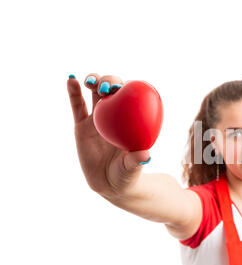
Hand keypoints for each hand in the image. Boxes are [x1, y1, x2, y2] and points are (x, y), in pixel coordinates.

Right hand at [67, 73, 150, 196]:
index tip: (124, 88)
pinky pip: (77, 106)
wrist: (109, 184)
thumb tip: (146, 156)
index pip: (132, 97)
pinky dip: (74, 92)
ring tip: (90, 81)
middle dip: (110, 81)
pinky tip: (71, 80)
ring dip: (93, 80)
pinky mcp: (82, 125)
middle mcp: (115, 114)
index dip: (129, 87)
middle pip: (112, 89)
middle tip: (108, 88)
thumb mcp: (132, 167)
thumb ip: (136, 160)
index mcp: (131, 119)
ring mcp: (98, 118)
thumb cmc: (127, 174)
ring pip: (94, 93)